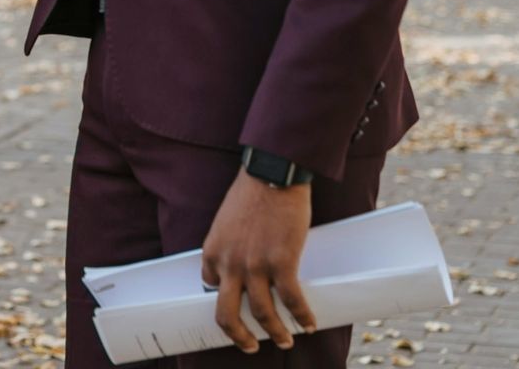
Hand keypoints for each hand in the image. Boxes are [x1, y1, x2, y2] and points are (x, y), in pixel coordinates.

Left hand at [200, 170, 316, 352]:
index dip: (224, 301)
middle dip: (239, 336)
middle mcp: (229, 264)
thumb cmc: (252, 192)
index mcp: (212, 252)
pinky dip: (301, 317)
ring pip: (262, 314)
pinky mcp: (282, 262)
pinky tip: (308, 324)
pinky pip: (291, 301)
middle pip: (226, 315)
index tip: (237, 311)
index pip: (210, 287)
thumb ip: (229, 244)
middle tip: (250, 345)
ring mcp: (254, 265)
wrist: (271, 174)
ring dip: (275, 332)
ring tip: (286, 340)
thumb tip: (242, 260)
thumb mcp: (226, 221)